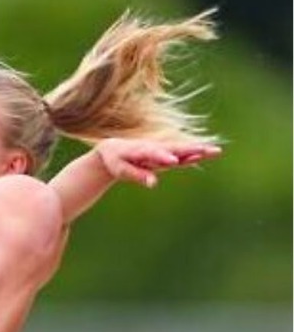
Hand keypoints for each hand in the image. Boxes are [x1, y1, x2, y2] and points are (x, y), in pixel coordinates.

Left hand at [93, 138, 220, 187]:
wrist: (115, 148)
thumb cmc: (116, 160)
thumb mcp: (121, 169)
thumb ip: (137, 175)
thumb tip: (154, 184)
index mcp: (141, 150)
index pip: (153, 153)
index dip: (163, 157)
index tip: (172, 161)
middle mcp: (155, 147)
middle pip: (174, 149)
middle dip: (189, 150)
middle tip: (204, 151)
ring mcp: (163, 150)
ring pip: (182, 150)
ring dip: (198, 150)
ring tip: (216, 151)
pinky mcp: (167, 154)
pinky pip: (183, 154)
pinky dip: (195, 153)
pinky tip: (210, 154)